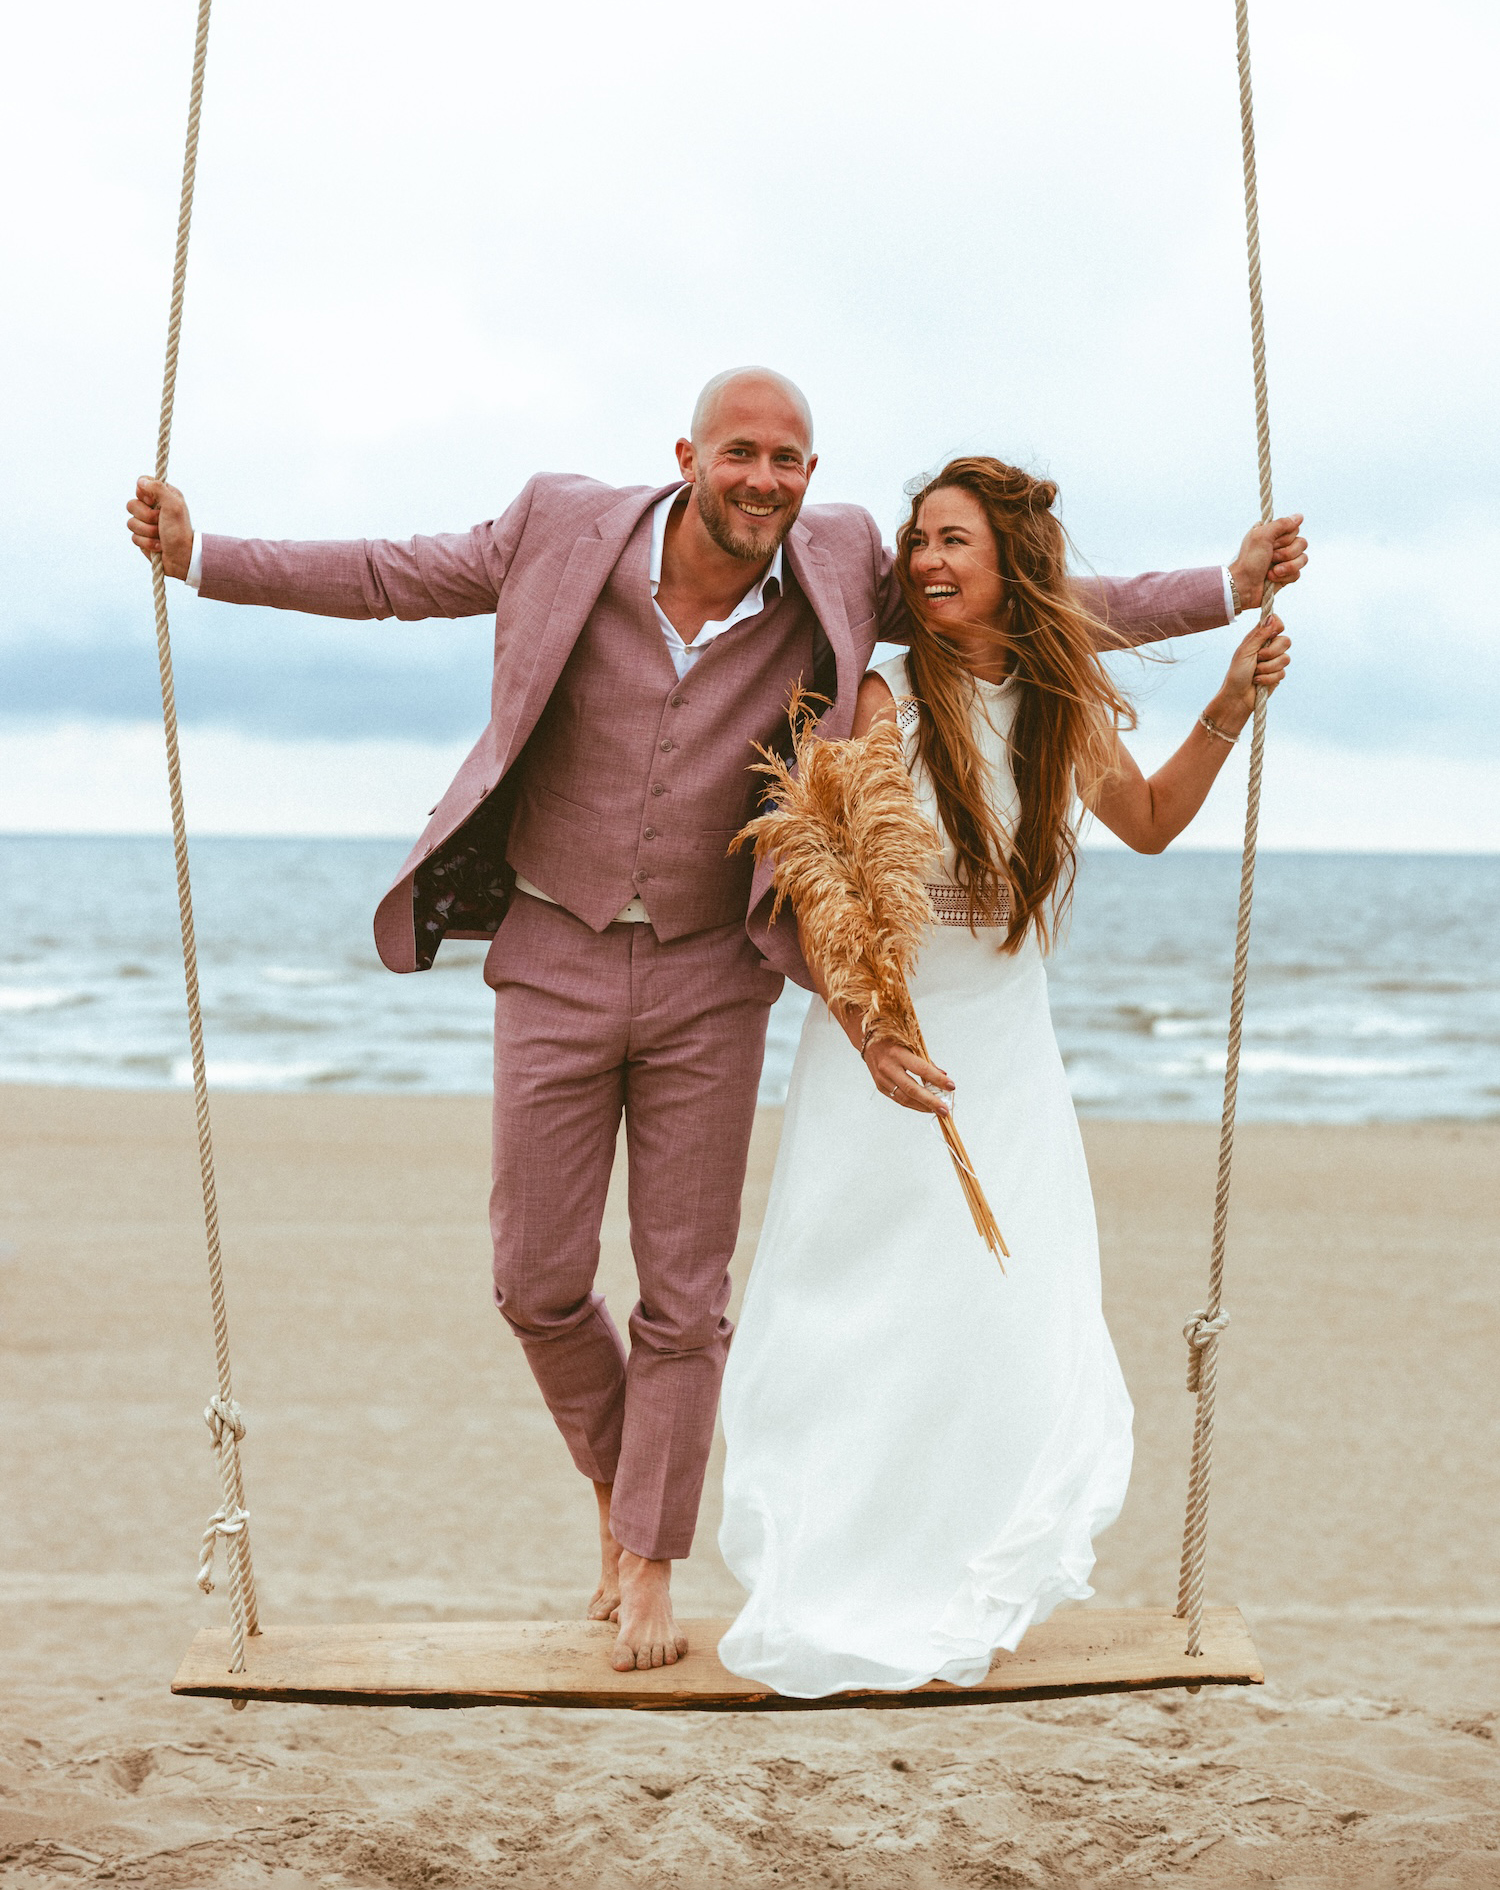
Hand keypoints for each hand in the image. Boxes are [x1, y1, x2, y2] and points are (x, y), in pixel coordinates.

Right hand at [127, 476, 192, 578]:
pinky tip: (159, 546)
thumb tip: (141, 481)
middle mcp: (155, 508)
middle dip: (146, 516)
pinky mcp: (143, 537)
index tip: (154, 503)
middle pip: (132, 504)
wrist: (182, 559)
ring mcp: (147, 523)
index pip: (142, 483)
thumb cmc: (179, 532)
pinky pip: (133, 536)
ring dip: (147, 531)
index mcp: (164, 496)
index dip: (143, 494)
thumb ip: (158, 489)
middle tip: (160, 521)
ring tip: (161, 535)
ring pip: (131, 522)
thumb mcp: (173, 506)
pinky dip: (147, 542)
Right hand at [863, 1037, 953, 1116]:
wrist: (870, 1043)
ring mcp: (882, 1079)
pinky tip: (923, 1107)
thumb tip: (943, 1076)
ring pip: (904, 1098)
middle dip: (930, 1101)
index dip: (937, 1079)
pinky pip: (898, 1099)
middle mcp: (888, 1068)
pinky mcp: (880, 1086)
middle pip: (911, 1089)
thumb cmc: (893, 1041)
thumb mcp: (911, 1045)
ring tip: (936, 1110)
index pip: (921, 1069)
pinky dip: (912, 1104)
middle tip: (944, 1110)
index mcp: (898, 1054)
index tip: (951, 1086)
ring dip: (922, 1106)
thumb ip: (927, 1061)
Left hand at [1206, 613, 1289, 733]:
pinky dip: (1268, 678)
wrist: (1237, 697)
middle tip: (1258, 658)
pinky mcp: (1277, 675)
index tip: (1272, 634)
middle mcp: (1268, 647)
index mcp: (1258, 638)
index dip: (1277, 626)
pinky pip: (1282, 673)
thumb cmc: (1236, 673)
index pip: (1276, 622)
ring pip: (1286, 658)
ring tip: (1255, 672)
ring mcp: (1274, 661)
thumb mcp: (1245, 651)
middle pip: (1286, 640)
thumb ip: (1259, 635)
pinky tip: (1257, 681)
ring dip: (1267, 667)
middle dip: (1272, 652)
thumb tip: (1271, 616)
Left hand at [1228, 513, 1305, 609]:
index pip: (1294, 529)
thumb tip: (1299, 516)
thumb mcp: (1262, 536)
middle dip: (1286, 553)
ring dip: (1287, 566)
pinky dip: (1285, 577)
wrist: (1243, 587)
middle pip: (1302, 543)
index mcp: (1272, 533)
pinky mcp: (1286, 575)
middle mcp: (1279, 545)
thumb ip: (1281, 524)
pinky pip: (1298, 573)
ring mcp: (1284, 561)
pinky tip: (1272, 578)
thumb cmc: (1249, 560)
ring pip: (1303, 558)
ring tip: (1272, 571)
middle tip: (1270, 557)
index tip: (1272, 543)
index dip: (1285, 538)